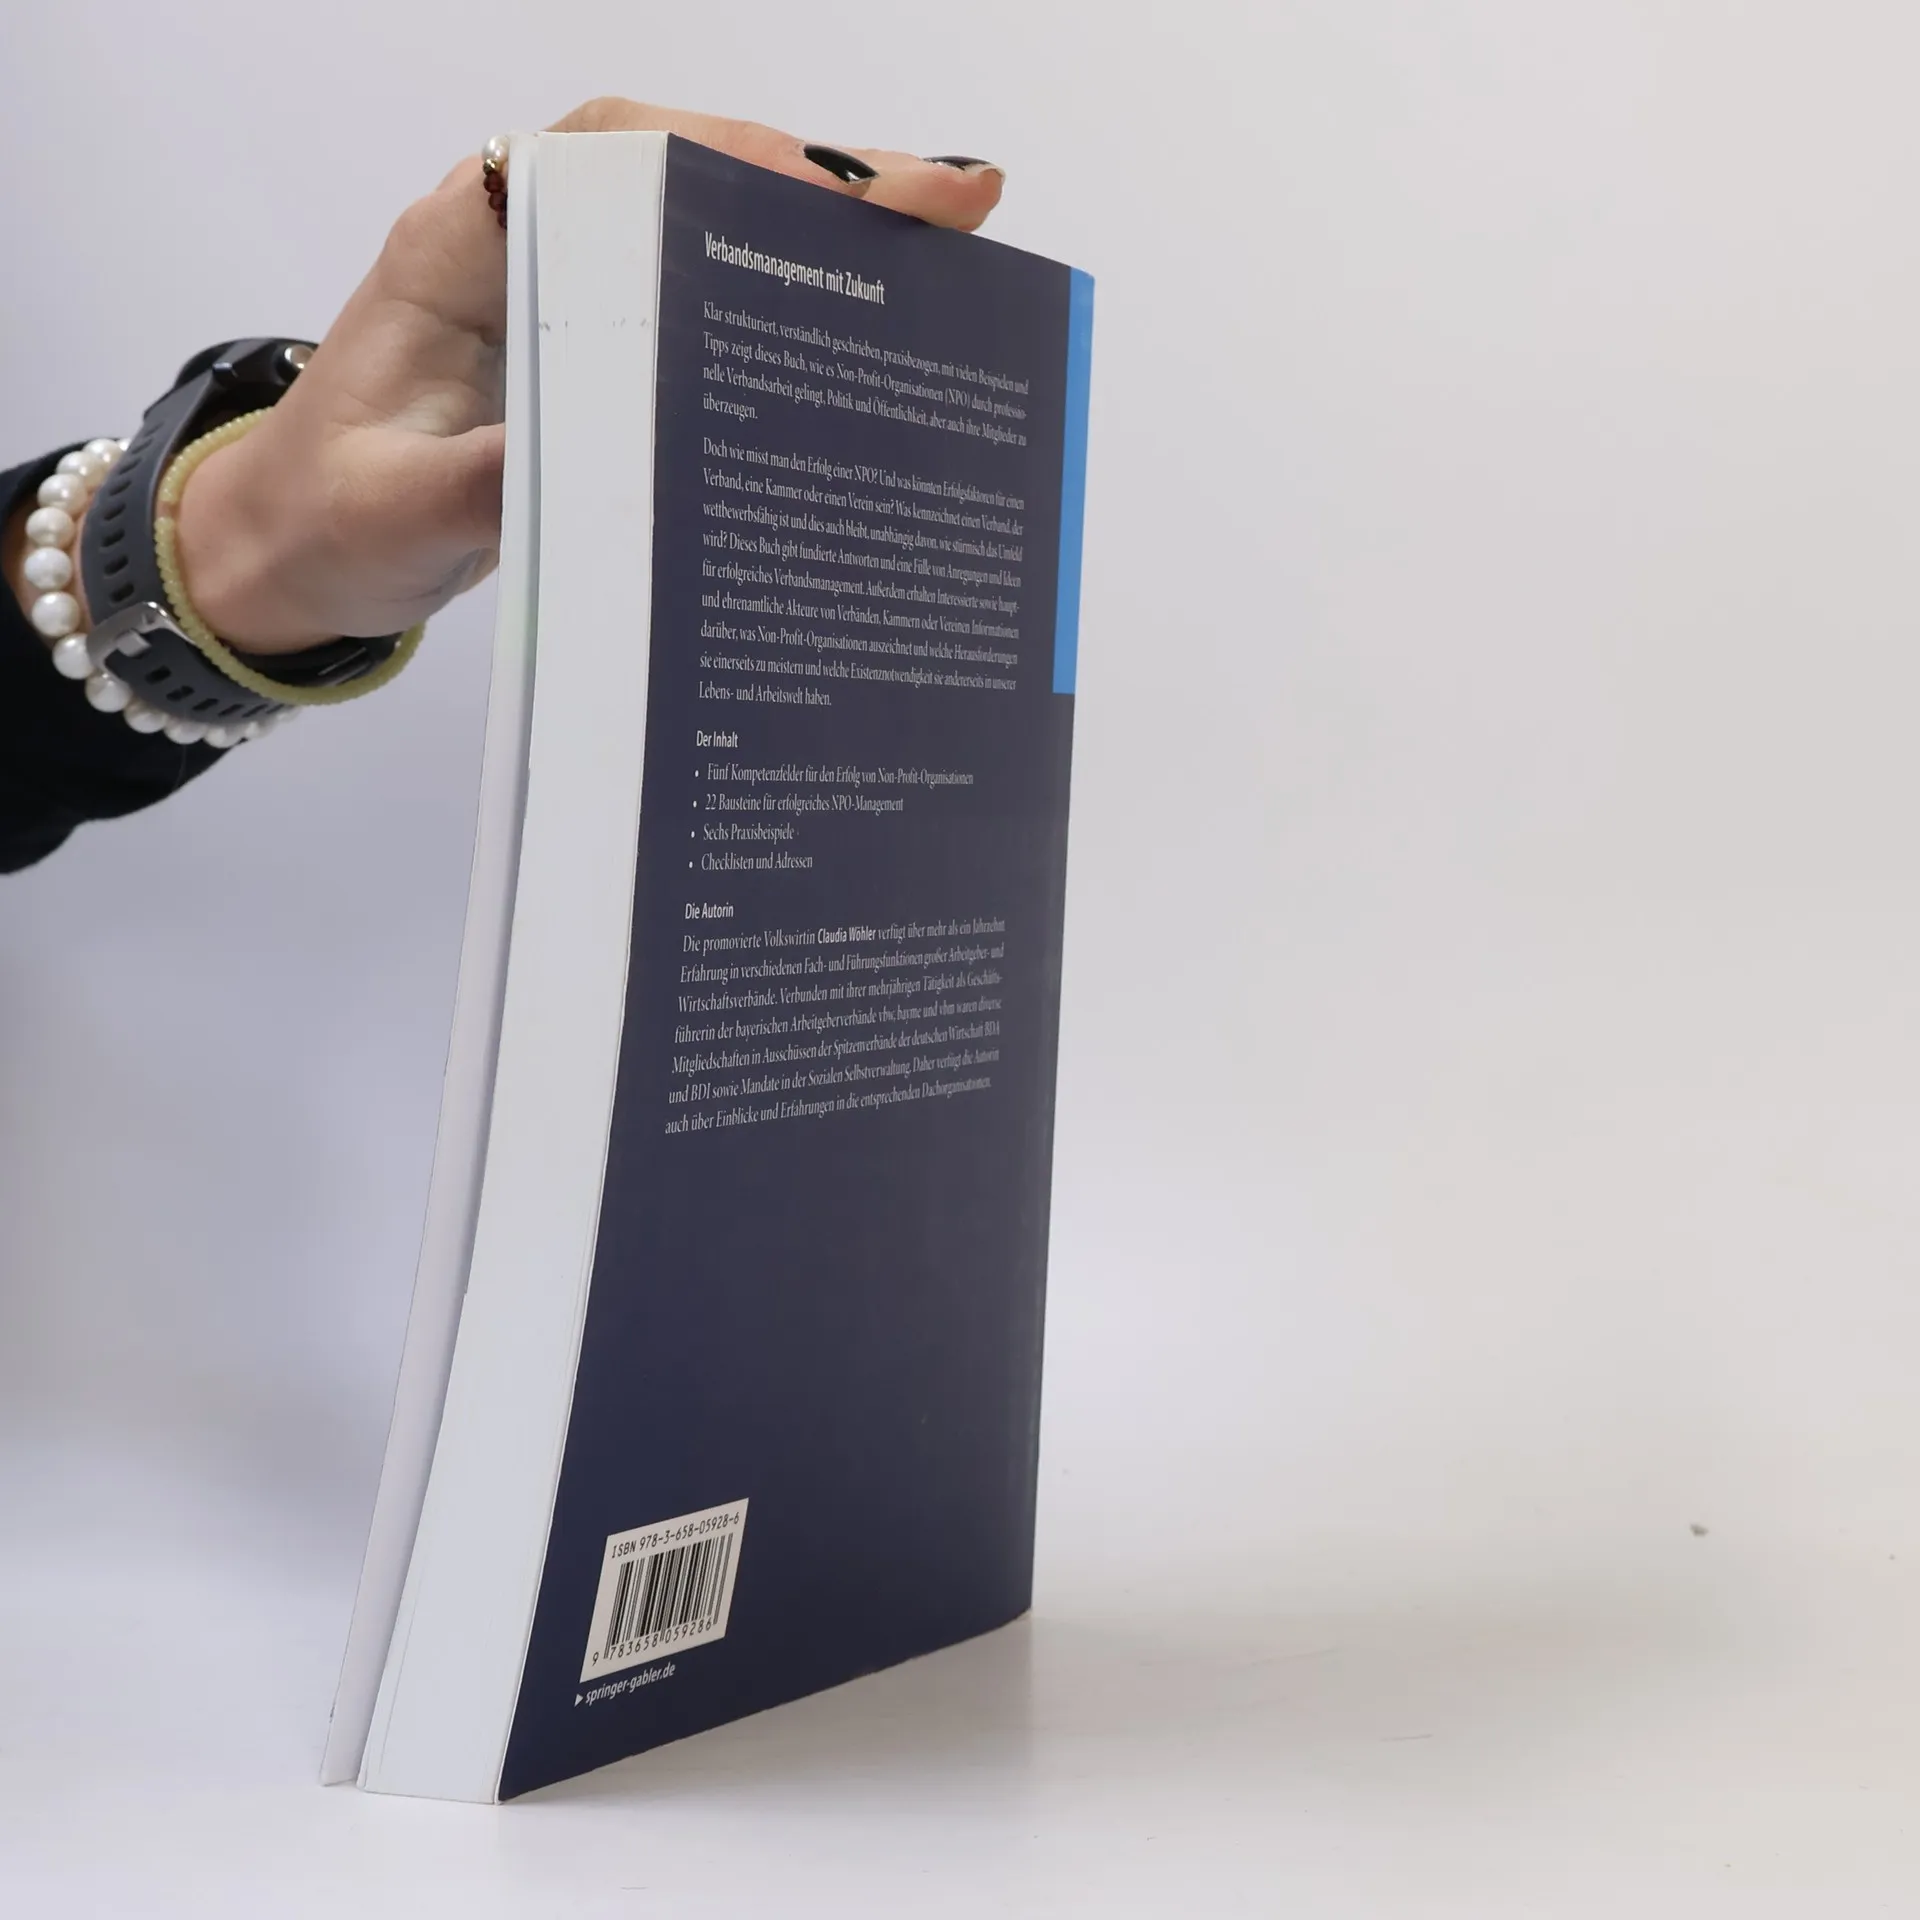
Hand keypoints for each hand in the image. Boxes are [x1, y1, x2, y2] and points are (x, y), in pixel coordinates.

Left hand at [160, 100, 1004, 654]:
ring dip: (830, 243)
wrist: (298, 550)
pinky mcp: (604, 351)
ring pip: (713, 230)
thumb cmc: (330, 518)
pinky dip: (794, 308)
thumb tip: (595, 475)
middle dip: (830, 185)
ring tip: (954, 263)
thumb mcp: (391, 513)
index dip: (740, 161)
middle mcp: (530, 245)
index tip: (853, 192)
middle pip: (692, 172)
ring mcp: (573, 294)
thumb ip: (479, 488)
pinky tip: (875, 337)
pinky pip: (709, 304)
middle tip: (964, 208)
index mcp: (466, 246)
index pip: (617, 160)